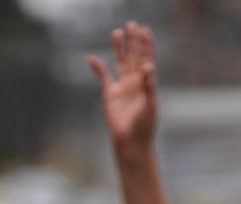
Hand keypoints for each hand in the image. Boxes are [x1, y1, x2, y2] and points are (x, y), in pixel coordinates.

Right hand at [86, 21, 158, 156]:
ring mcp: (122, 88)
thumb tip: (149, 66)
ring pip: (120, 63)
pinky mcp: (110, 95)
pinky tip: (91, 57)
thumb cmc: (145, 126)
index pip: (147, 59)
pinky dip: (97, 68)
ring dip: (119, 49)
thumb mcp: (150, 105)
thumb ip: (149, 85)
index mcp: (147, 83)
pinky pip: (103, 77)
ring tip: (117, 32)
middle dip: (133, 42)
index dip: (146, 45)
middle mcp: (135, 83)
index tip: (144, 30)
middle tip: (132, 24)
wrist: (131, 142)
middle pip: (134, 57)